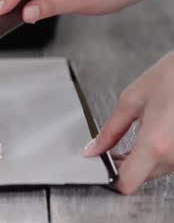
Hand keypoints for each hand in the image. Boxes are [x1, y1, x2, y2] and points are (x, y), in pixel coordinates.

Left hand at [83, 52, 173, 193]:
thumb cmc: (171, 78)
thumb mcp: (132, 100)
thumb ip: (110, 130)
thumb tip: (93, 149)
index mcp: (154, 144)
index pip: (127, 182)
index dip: (111, 178)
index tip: (102, 166)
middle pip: (140, 177)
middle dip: (123, 165)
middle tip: (110, 148)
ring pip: (155, 170)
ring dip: (141, 159)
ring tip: (135, 135)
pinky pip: (169, 161)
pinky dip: (157, 153)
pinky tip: (151, 135)